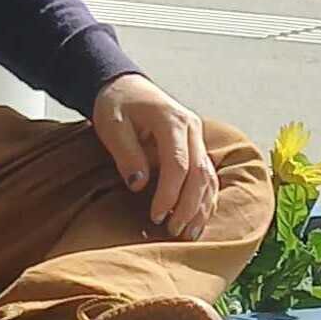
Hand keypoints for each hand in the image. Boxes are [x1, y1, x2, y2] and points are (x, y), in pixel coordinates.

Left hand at [94, 72, 219, 241]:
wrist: (126, 86)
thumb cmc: (117, 104)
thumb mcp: (112, 125)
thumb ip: (126, 153)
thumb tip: (139, 184)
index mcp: (171, 120)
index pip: (179, 164)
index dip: (169, 194)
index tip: (155, 216)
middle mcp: (192, 127)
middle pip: (200, 173)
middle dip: (188, 206)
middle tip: (172, 230)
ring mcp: (198, 136)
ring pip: (209, 176)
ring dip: (201, 207)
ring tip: (188, 233)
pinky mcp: (197, 146)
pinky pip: (208, 175)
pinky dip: (205, 199)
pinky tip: (198, 219)